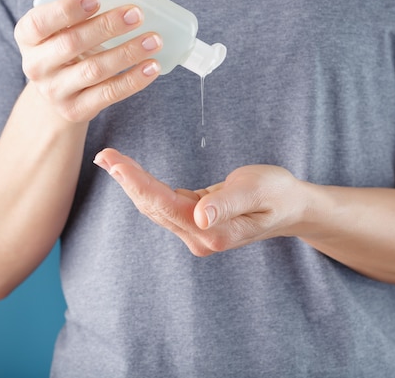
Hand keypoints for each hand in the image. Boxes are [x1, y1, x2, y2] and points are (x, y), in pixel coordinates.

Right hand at [14, 0, 162, 121]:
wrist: (57, 95)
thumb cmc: (65, 52)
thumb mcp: (59, 32)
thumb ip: (79, 19)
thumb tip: (125, 8)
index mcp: (27, 37)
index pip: (40, 22)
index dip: (67, 9)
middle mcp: (36, 66)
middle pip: (72, 43)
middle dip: (107, 27)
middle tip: (136, 15)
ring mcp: (55, 91)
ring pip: (95, 70)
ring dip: (127, 53)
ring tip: (153, 40)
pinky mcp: (76, 110)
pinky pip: (109, 94)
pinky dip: (133, 80)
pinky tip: (151, 67)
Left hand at [93, 148, 307, 255]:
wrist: (291, 207)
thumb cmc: (278, 194)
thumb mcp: (257, 191)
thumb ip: (228, 204)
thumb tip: (200, 218)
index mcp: (214, 232)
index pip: (166, 206)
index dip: (138, 184)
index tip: (115, 163)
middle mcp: (200, 238)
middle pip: (154, 208)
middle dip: (127, 180)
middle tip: (103, 155)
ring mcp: (197, 234)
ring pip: (156, 208)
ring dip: (132, 184)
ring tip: (110, 160)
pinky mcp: (196, 225)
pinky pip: (165, 206)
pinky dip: (146, 189)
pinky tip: (132, 175)